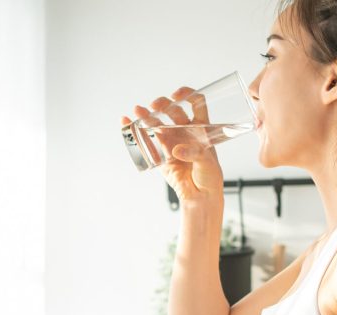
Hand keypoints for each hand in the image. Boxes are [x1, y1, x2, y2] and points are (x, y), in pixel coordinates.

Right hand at [121, 87, 224, 204]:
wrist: (200, 196)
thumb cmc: (210, 177)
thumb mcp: (207, 162)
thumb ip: (194, 153)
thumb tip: (176, 149)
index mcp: (201, 128)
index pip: (196, 103)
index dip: (186, 95)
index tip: (176, 96)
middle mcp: (185, 131)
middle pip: (173, 110)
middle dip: (163, 105)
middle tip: (155, 107)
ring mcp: (171, 141)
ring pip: (157, 123)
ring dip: (147, 115)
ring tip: (138, 111)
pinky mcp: (159, 153)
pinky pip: (146, 139)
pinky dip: (135, 130)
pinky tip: (126, 122)